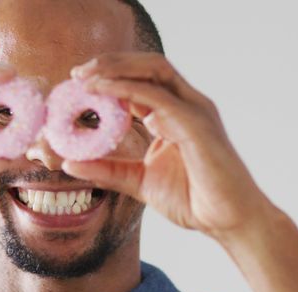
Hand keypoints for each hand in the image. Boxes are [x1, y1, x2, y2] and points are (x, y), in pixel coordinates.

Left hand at [63, 53, 275, 241]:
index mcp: (177, 114)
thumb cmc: (194, 200)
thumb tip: (68, 162)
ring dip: (118, 70)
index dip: (111, 75)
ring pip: (155, 72)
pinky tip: (107, 95)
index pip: (142, 80)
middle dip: (111, 62)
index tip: (78, 81)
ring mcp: (195, 112)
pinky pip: (161, 100)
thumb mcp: (140, 182)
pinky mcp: (198, 126)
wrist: (228, 221)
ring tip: (87, 79)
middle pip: (149, 66)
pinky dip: (131, 92)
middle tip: (77, 73)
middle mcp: (188, 105)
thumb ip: (108, 169)